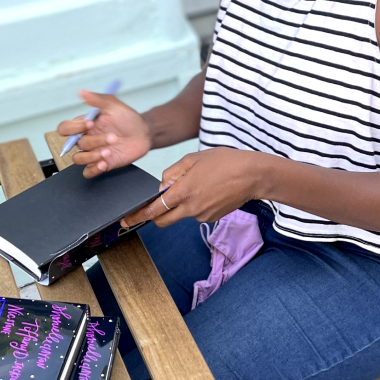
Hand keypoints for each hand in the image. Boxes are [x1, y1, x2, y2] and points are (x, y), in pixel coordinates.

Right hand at [57, 90, 151, 177]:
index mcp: (84, 125)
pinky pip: (88, 172)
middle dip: (93, 141)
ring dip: (92, 156)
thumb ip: (97, 99)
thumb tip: (82, 92)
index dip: (74, 128)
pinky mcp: (101, 164)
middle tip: (112, 137)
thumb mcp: (113, 105)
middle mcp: (86, 139)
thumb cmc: (128, 118)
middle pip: (75, 144)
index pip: (65, 128)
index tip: (90, 124)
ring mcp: (93, 152)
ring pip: (78, 159)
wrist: (143, 133)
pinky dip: (93, 169)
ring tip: (108, 152)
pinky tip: (104, 163)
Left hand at [121, 148, 266, 227]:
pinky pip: (195, 213)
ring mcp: (202, 215)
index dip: (138, 216)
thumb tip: (161, 186)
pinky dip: (195, 205)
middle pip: (163, 220)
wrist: (253, 175)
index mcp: (183, 191)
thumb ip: (172, 173)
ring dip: (180, 205)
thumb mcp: (193, 158)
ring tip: (198, 185)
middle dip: (154, 216)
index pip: (154, 209)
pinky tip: (208, 191)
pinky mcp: (212, 218)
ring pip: (181, 214)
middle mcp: (191, 208)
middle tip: (153, 207)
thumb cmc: (225, 161)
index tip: (126, 220)